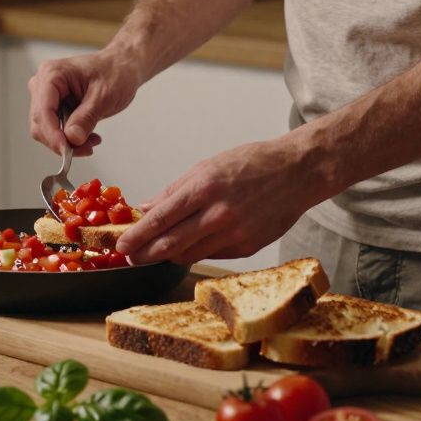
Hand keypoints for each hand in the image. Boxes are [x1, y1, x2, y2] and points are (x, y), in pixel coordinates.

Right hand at [28, 50, 144, 155]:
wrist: (121, 67)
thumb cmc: (114, 73)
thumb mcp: (104, 97)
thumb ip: (86, 118)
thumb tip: (72, 138)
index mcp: (52, 74)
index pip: (43, 111)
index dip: (53, 135)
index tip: (65, 152)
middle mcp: (43, 83)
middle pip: (41, 123)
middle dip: (62, 140)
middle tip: (86, 148)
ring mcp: (47, 95)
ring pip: (46, 130)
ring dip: (68, 141)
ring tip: (92, 141)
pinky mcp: (54, 105)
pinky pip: (55, 129)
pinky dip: (70, 138)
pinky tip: (88, 137)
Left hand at [115, 138, 324, 265]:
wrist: (298, 172)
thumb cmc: (253, 163)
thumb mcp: (208, 166)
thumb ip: (175, 190)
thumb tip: (147, 208)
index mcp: (204, 188)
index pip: (160, 219)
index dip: (137, 236)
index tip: (122, 245)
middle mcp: (218, 215)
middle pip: (170, 244)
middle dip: (145, 254)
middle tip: (130, 257)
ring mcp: (234, 234)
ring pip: (189, 255)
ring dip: (168, 255)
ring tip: (155, 252)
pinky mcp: (247, 248)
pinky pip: (212, 255)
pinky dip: (196, 252)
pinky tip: (189, 246)